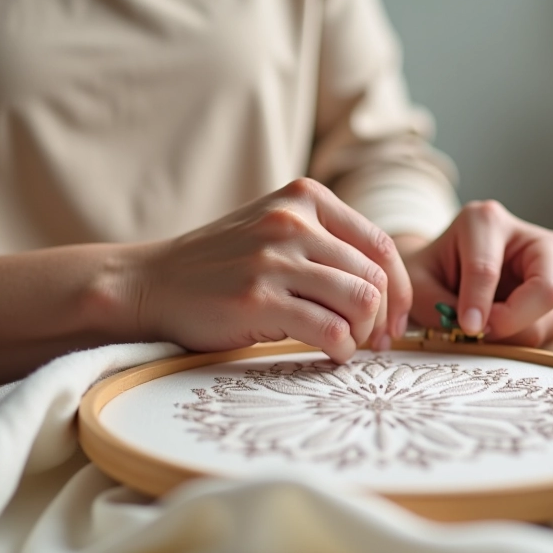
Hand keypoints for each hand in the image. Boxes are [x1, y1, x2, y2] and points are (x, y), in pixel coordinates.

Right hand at [130, 179, 411, 361]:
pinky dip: (340, 350)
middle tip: (371, 342)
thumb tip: (389, 291)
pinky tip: (328, 354)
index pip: (381, 246)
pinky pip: (330, 330)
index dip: (401, 290)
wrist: (151, 282)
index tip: (395, 320)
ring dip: (362, 334)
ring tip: (345, 345)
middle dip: (382, 318)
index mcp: (305, 198)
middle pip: (375, 277)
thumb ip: (326, 244)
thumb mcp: (275, 230)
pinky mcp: (257, 299)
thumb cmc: (221, 265)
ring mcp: (273, 259)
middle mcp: (292, 221)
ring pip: (361, 302)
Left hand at [398, 200, 552, 346]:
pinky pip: (549, 329)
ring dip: (515, 334)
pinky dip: (521, 339)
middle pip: (546, 289)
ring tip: (483, 328)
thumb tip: (476, 331)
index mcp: (486, 221)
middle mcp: (531, 239)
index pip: (487, 269)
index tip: (466, 327)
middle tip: (481, 332)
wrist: (443, 268)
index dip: (477, 303)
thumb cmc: (430, 271)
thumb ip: (440, 307)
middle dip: (512, 321)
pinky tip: (497, 328)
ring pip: (552, 316)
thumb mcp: (418, 284)